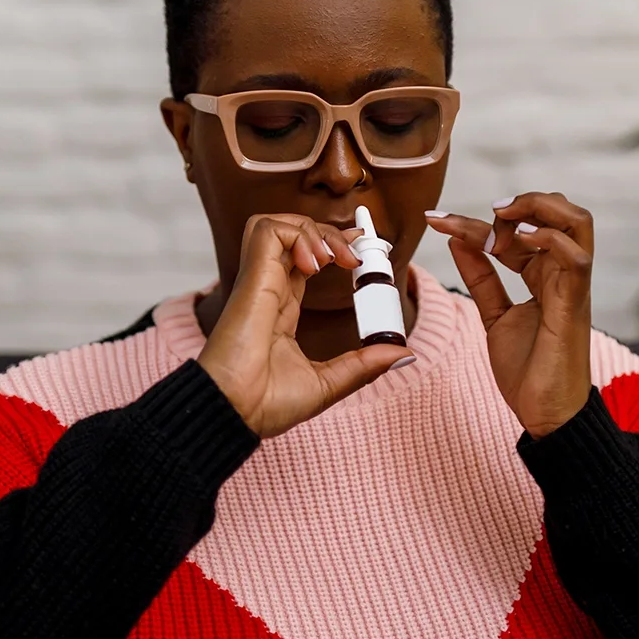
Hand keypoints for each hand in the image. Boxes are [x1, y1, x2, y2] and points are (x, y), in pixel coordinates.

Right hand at [199, 213, 415, 437]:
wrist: (236, 413)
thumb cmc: (266, 405)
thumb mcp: (329, 382)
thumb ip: (364, 364)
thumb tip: (402, 353)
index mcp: (282, 308)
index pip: (306, 260)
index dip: (334, 245)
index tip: (365, 250)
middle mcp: (269, 289)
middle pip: (295, 235)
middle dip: (332, 233)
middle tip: (362, 253)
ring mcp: (258, 281)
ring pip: (277, 224)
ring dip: (312, 230)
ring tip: (334, 258)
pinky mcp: (251, 278)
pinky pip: (267, 230)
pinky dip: (297, 234)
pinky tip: (316, 262)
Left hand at [423, 193, 593, 436]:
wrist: (545, 415)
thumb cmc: (528, 371)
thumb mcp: (495, 316)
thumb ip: (482, 278)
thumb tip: (458, 241)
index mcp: (545, 276)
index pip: (520, 231)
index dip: (477, 222)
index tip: (437, 220)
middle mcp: (563, 275)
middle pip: (560, 214)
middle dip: (524, 201)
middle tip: (486, 211)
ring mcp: (572, 287)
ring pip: (576, 223)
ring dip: (539, 208)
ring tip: (501, 217)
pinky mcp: (574, 305)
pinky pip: (576, 259)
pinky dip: (549, 238)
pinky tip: (517, 237)